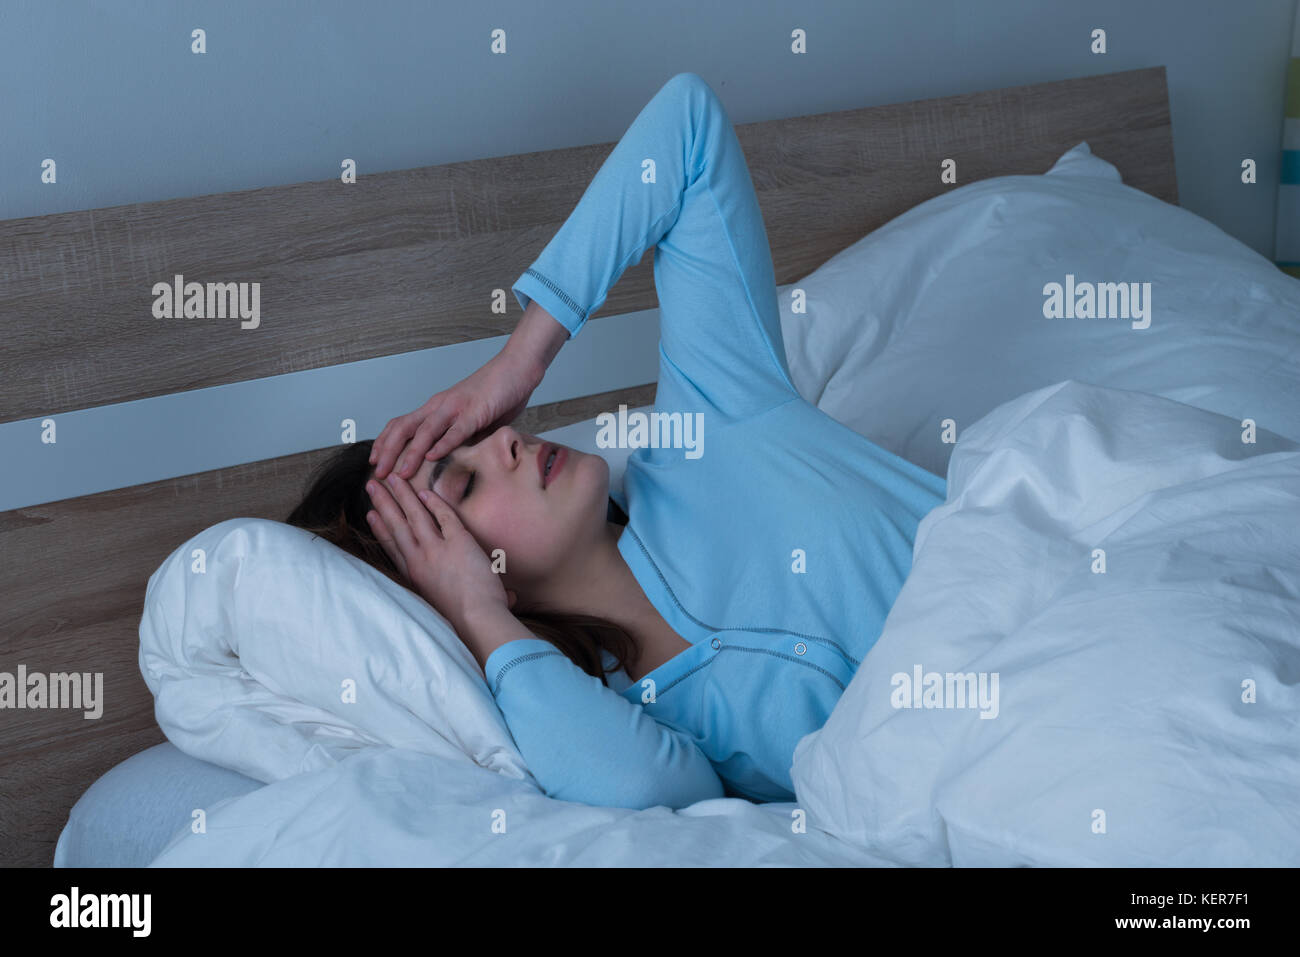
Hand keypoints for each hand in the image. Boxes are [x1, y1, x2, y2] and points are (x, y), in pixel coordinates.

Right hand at [364, 473, 515, 630]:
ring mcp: (435, 551)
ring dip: (400, 495)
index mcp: (415, 578)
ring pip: (413, 516)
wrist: (476, 621)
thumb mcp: (451, 606)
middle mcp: (419, 561)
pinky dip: (433, 502)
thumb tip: (507, 597)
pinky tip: (424, 491)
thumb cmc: (468, 621)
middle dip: (383, 503)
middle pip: (396, 526)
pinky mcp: (457, 543)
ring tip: (389, 478)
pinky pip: (444, 516)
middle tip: (372, 485)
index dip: (381, 529)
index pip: (393, 548)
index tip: (371, 515)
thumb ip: (463, 597)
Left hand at [370, 347, 543, 480]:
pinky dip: (443, 444)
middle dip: (388, 452)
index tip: (376, 464)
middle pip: (403, 428)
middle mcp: (439, 406)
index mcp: (436, 408)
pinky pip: (456, 430)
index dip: (385, 444)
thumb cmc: (498, 394)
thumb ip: (462, 438)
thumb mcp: (473, 420)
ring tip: (401, 473)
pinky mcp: (475, 410)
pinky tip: (432, 458)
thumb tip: (455, 460)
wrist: (517, 368)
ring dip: (410, 454)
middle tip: (379, 474)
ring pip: (425, 431)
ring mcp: (455, 407)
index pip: (401, 425)